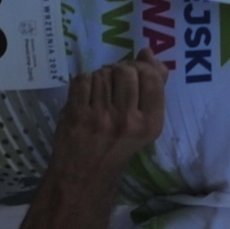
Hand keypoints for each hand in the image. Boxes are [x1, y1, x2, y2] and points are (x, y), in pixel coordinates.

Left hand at [57, 53, 166, 170]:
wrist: (83, 177)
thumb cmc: (117, 150)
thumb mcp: (144, 125)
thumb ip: (152, 89)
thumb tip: (147, 52)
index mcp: (150, 124)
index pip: (152, 77)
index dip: (142, 68)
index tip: (134, 76)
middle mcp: (128, 120)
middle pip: (126, 70)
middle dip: (119, 71)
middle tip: (114, 84)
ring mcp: (101, 117)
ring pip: (102, 73)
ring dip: (100, 77)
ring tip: (99, 93)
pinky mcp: (77, 114)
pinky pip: (83, 80)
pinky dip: (83, 83)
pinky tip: (85, 96)